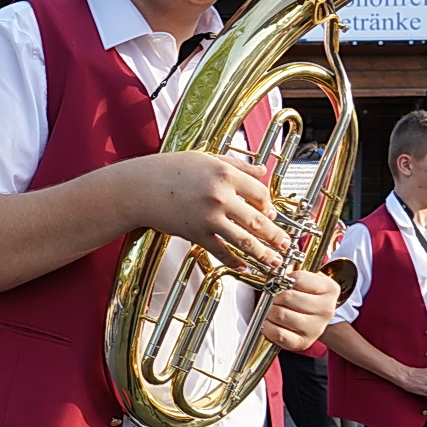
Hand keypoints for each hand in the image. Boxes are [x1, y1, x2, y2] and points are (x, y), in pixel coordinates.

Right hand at [125, 151, 287, 270]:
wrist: (140, 188)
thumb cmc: (170, 169)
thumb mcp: (207, 158)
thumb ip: (237, 165)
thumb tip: (263, 170)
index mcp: (225, 174)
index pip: (260, 194)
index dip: (270, 206)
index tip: (272, 214)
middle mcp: (220, 196)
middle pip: (259, 220)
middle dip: (276, 236)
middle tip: (286, 245)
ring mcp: (209, 218)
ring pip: (244, 240)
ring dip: (263, 254)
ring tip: (274, 262)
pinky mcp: (196, 234)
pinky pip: (221, 251)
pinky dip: (234, 261)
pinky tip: (244, 267)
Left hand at [261, 268, 340, 350]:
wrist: (310, 317)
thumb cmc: (303, 295)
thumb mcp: (303, 278)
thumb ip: (291, 271)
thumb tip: (273, 264)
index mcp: (330, 289)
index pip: (298, 278)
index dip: (283, 279)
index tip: (281, 283)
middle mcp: (327, 309)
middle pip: (287, 297)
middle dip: (274, 296)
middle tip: (273, 297)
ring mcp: (317, 328)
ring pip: (280, 314)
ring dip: (269, 311)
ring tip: (272, 310)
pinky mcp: (304, 342)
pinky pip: (279, 334)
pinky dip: (268, 327)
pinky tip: (270, 323)